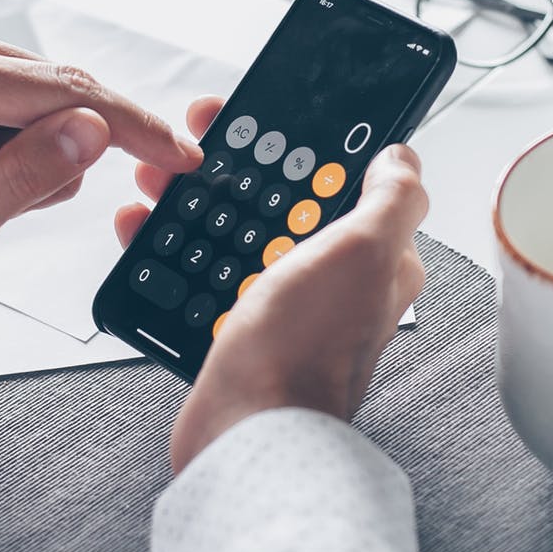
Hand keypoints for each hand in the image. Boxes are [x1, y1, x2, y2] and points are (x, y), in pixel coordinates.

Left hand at [0, 14, 202, 302]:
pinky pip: (17, 91)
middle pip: (58, 87)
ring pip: (43, 92)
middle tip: (20, 205)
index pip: (62, 91)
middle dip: (66, 149)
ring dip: (34, 149)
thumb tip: (95, 131)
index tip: (183, 154)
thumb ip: (27, 177)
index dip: (131, 126)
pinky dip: (16, 137)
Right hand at [116, 97, 428, 472]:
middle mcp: (337, 284)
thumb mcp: (364, 250)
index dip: (305, 145)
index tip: (262, 120)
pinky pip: (211, 278)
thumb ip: (393, 196)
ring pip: (242, 236)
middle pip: (288, 203)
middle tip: (196, 151)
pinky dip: (177, 254)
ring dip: (199, 205)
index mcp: (375, 259)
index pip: (346, 180)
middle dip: (240, 171)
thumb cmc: (304, 350)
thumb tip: (402, 155)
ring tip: (160, 187)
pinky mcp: (244, 334)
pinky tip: (149, 238)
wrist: (247, 431)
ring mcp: (289, 309)